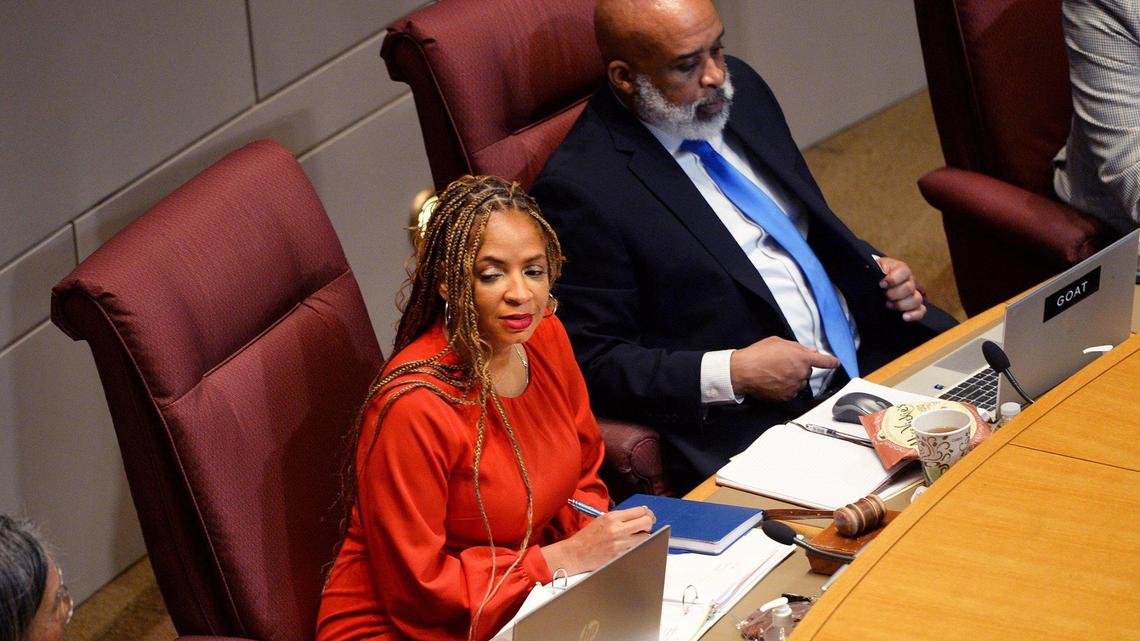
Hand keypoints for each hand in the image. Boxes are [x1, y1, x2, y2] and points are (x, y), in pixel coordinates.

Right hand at [540, 506, 654, 574]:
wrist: (576, 553)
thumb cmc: (587, 537)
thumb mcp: (602, 520)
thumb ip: (620, 517)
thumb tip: (640, 513)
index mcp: (612, 517)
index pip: (639, 511)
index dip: (647, 513)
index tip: (647, 515)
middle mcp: (617, 529)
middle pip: (647, 522)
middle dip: (649, 522)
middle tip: (646, 525)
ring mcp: (620, 544)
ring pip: (646, 537)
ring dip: (644, 536)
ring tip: (636, 536)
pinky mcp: (621, 556)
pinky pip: (638, 549)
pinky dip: (638, 547)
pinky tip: (631, 545)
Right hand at [730, 337, 839, 401]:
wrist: (743, 371)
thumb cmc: (759, 354)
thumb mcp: (778, 342)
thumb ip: (797, 347)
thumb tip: (810, 351)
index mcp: (802, 358)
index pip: (824, 361)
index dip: (831, 362)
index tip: (836, 363)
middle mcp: (801, 373)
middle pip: (807, 372)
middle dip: (799, 368)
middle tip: (783, 364)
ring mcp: (794, 386)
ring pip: (799, 383)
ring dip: (793, 378)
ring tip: (776, 373)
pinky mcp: (786, 396)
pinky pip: (791, 392)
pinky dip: (785, 388)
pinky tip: (773, 381)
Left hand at [875, 257, 926, 321]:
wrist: (874, 284)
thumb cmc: (876, 275)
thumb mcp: (875, 268)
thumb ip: (878, 270)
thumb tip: (880, 277)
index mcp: (901, 269)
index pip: (904, 272)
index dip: (893, 279)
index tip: (881, 284)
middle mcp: (910, 281)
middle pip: (910, 288)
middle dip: (894, 294)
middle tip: (884, 295)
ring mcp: (913, 294)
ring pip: (916, 300)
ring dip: (901, 304)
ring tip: (888, 305)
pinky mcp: (913, 307)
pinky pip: (921, 311)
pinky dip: (914, 315)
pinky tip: (904, 316)